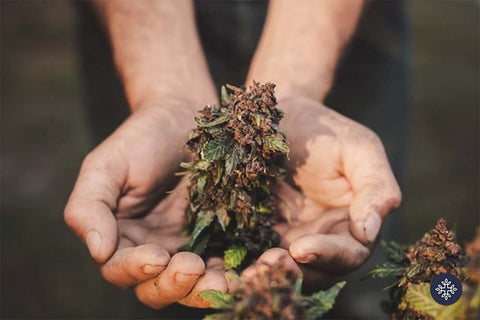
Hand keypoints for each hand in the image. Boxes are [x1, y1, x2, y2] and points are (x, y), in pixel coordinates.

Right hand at [64, 101, 226, 308]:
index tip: (156, 257)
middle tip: (192, 269)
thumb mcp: (106, 166)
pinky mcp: (216, 237)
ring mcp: (186, 245)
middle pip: (157, 288)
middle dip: (173, 286)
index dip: (135, 270)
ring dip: (206, 290)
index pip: (120, 269)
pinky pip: (223, 264)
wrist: (184, 115)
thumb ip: (89, 207)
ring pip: (193, 285)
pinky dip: (232, 273)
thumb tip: (98, 252)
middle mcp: (151, 249)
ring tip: (224, 281)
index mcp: (120, 238)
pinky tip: (244, 270)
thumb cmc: (141, 138)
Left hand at [243, 96, 400, 288]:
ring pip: (283, 269)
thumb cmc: (326, 130)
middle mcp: (323, 238)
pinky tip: (226, 267)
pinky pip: (254, 254)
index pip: (348, 253)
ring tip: (245, 274)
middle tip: (265, 266)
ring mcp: (290, 237)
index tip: (300, 247)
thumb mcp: (360, 149)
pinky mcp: (261, 232)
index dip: (328, 255)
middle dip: (291, 272)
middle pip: (314, 271)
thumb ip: (376, 188)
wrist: (283, 116)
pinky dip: (244, 264)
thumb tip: (369, 232)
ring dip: (265, 275)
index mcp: (351, 224)